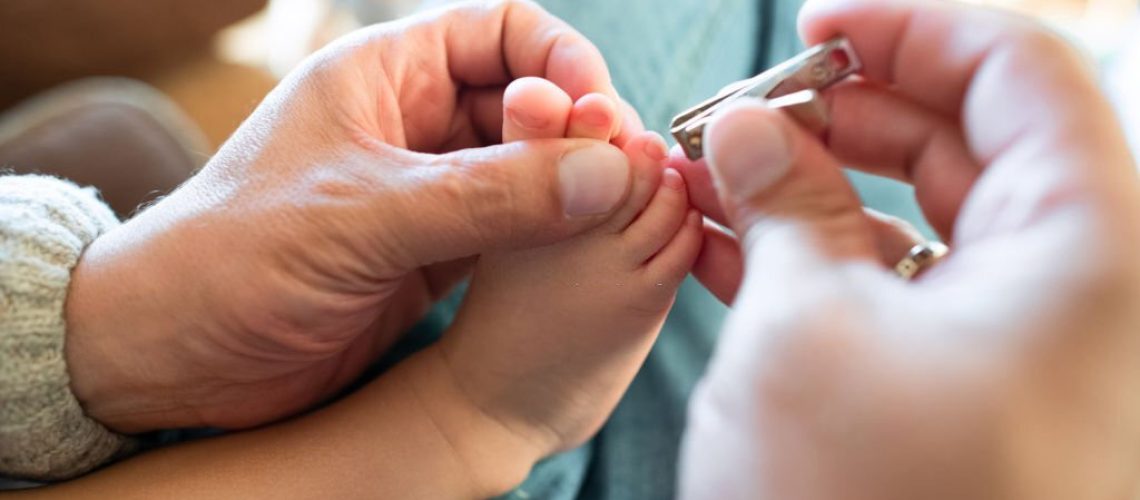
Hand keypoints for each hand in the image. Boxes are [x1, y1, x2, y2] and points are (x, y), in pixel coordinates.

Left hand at [62, 0, 644, 432]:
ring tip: (617, 220)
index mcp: (382, 76)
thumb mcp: (362, 215)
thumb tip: (605, 173)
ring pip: (528, 170)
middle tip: (623, 177)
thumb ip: (486, 195)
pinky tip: (583, 259)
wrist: (173, 354)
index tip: (600, 113)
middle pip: (528, 101)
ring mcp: (427, 191)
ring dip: (573, 190)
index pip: (501, 31)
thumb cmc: (233, 260)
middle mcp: (411, 124)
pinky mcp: (434, 254)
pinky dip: (553, 242)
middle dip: (580, 131)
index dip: (562, 61)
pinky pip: (515, 233)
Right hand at [677, 0, 1139, 497]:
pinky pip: (902, 298)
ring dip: (812, 192)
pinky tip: (730, 249)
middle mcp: (1080, 290)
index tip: (814, 23)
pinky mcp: (970, 400)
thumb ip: (781, 204)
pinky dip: (818, 264)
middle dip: (842, 112)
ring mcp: (1027, 352)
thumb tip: (744, 129)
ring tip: (711, 180)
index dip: (908, 26)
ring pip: (922, 223)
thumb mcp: (808, 332)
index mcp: (1091, 247)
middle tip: (740, 115)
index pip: (1016, 68)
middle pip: (968, 140)